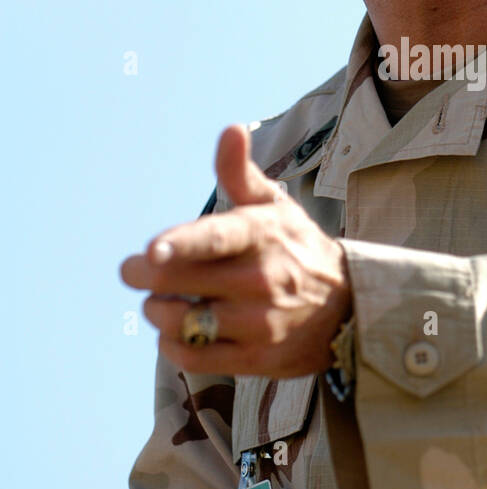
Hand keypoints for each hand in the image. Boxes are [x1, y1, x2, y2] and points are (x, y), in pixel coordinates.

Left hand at [120, 124, 352, 377]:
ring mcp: (260, 322)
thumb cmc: (296, 248)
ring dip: (157, 310)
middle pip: (180, 281)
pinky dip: (171, 344)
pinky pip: (193, 356)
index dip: (180, 245)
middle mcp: (262, 279)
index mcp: (262, 234)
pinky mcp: (257, 359)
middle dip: (143, 274)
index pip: (217, 238)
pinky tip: (178, 330)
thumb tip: (230, 130)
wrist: (349, 309)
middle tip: (136, 269)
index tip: (150, 251)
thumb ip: (240, 172)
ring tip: (163, 300)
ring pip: (180, 321)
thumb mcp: (274, 206)